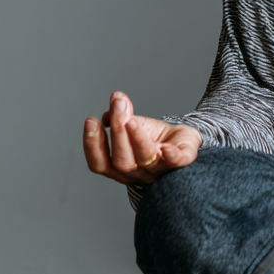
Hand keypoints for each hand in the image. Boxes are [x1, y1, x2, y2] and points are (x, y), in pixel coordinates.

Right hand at [83, 91, 201, 184]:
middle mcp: (137, 173)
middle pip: (122, 160)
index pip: (100, 163)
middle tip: (117, 106)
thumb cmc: (155, 138)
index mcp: (120, 167)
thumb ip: (123, 115)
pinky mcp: (181, 162)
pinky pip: (177, 163)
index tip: (90, 121)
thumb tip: (116, 99)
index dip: (92, 145)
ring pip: (145, 159)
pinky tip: (167, 149)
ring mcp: (159, 169)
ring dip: (137, 139)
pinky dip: (172, 156)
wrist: (183, 141)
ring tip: (131, 120)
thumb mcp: (135, 125)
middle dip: (117, 132)